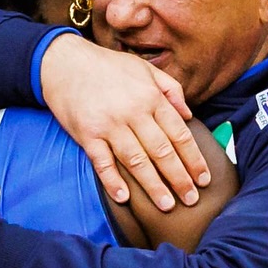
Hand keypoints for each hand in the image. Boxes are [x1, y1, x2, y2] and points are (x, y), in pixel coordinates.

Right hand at [41, 33, 208, 211]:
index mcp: (151, 97)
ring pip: (137, 161)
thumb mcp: (144, 68)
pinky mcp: (87, 134)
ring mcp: (109, 125)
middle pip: (162, 152)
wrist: (64, 62)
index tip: (204, 178)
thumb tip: (189, 115)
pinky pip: (102, 162)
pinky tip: (124, 198)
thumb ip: (170, 89)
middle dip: (180, 178)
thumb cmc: (107, 66)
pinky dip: (112, 181)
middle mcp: (133, 112)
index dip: (194, 159)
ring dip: (153, 186)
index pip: (179, 134)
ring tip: (167, 206)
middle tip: (191, 199)